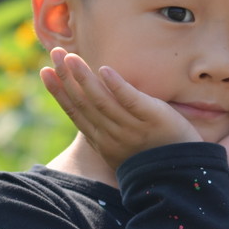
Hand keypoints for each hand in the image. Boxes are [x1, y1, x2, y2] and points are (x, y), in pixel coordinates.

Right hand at [40, 47, 202, 171]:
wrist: (185, 176)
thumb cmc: (154, 158)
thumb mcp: (122, 147)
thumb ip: (107, 127)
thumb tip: (93, 104)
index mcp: (102, 141)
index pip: (75, 112)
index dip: (58, 92)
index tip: (44, 72)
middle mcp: (112, 135)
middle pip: (84, 102)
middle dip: (66, 77)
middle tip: (53, 53)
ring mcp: (132, 128)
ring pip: (101, 100)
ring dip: (84, 77)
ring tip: (71, 57)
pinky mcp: (152, 119)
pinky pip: (131, 101)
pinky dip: (116, 86)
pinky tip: (104, 70)